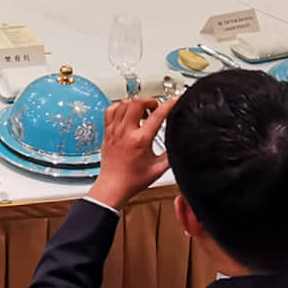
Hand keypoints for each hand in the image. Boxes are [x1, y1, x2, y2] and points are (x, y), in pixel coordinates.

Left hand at [92, 95, 173, 209]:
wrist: (113, 187)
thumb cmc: (132, 180)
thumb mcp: (158, 169)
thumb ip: (171, 155)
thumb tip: (180, 146)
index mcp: (140, 140)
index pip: (157, 115)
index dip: (169, 104)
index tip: (175, 100)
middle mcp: (125, 132)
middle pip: (137, 102)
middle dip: (150, 101)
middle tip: (156, 107)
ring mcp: (114, 130)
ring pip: (123, 103)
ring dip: (136, 103)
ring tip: (142, 112)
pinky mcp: (107, 132)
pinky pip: (111, 110)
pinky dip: (120, 107)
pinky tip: (126, 114)